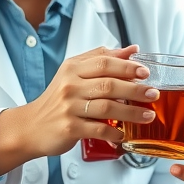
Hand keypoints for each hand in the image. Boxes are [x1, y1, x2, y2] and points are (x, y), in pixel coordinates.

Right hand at [0, 45, 156, 173]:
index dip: (127, 66)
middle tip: (153, 94)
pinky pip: (97, 129)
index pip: (103, 62)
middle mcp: (70, 85)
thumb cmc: (57, 100)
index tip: (145, 72)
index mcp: (73, 68)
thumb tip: (132, 50)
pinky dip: (114, 132)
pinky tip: (123, 133)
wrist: (31, 126)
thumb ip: (101, 59)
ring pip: (107, 107)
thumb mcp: (74, 73)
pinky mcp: (69, 128)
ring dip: (131, 112)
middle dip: (135, 89)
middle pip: (108, 84)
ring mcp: (69, 107)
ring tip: (148, 115)